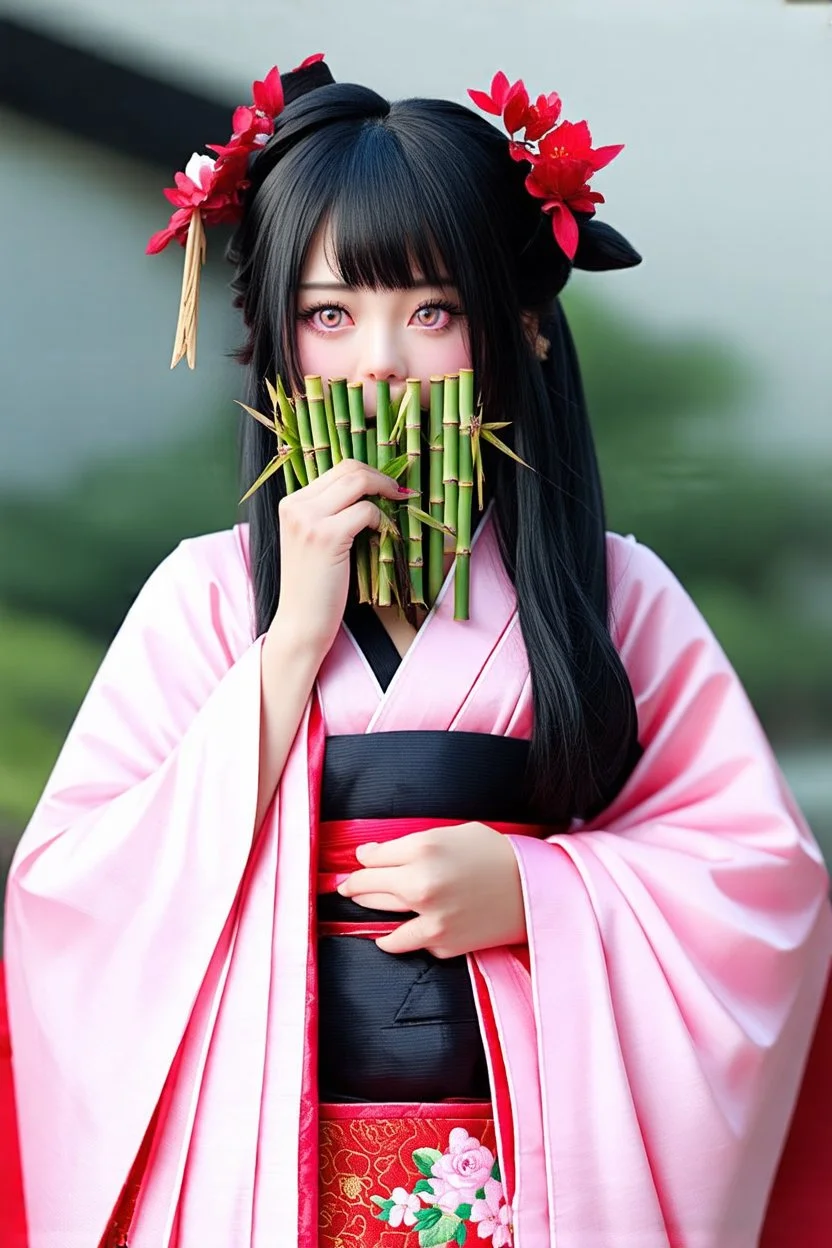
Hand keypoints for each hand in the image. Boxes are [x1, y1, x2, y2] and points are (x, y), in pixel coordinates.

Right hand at [270, 459, 413, 657]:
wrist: (301, 623)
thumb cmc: (315, 587)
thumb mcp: (316, 541)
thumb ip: (332, 514)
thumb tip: (371, 492)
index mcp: (292, 502)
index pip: (337, 469)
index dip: (368, 473)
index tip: (389, 486)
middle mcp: (296, 505)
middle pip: (349, 468)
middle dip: (381, 476)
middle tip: (400, 493)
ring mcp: (308, 519)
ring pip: (358, 482)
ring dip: (385, 492)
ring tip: (397, 508)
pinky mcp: (326, 536)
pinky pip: (366, 511)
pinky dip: (381, 520)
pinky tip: (383, 534)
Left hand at [337, 823, 526, 957]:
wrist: (536, 890)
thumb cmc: (495, 854)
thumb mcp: (452, 834)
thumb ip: (408, 844)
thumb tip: (366, 856)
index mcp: (423, 849)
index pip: (370, 859)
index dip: (360, 863)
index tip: (356, 866)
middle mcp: (421, 884)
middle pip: (368, 888)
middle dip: (357, 887)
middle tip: (349, 888)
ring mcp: (430, 919)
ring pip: (381, 920)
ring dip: (371, 912)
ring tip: (368, 906)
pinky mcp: (441, 945)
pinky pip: (409, 942)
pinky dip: (406, 935)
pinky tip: (404, 929)